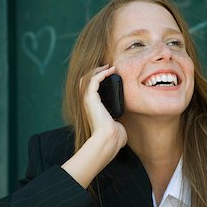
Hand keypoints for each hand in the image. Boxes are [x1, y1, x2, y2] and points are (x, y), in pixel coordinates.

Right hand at [61, 65, 126, 187]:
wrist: (109, 139)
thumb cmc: (114, 136)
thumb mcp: (116, 125)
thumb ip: (116, 122)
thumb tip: (121, 124)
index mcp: (92, 109)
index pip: (90, 90)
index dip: (98, 80)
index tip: (110, 75)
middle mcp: (88, 103)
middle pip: (86, 81)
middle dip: (96, 72)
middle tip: (108, 67)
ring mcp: (87, 100)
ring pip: (87, 78)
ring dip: (98, 70)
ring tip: (109, 67)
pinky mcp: (90, 98)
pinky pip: (94, 80)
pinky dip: (102, 73)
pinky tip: (110, 71)